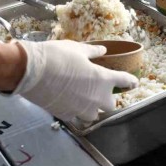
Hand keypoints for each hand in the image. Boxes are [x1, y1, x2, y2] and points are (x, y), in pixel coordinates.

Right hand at [14, 40, 138, 121]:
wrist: (32, 71)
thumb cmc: (57, 56)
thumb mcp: (77, 49)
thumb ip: (92, 52)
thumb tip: (102, 51)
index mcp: (103, 79)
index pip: (124, 81)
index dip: (130, 81)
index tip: (133, 82)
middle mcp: (96, 98)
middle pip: (110, 105)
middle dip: (107, 98)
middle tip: (99, 89)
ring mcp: (81, 109)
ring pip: (93, 115)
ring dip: (92, 108)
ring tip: (83, 99)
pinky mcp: (66, 115)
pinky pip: (75, 116)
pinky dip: (74, 111)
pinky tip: (68, 102)